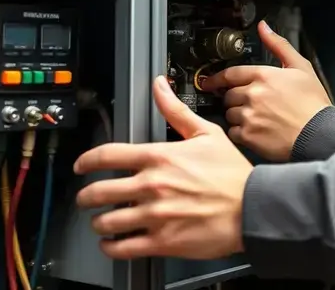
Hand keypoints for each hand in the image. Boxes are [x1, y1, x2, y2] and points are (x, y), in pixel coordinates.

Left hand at [73, 76, 252, 259]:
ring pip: (106, 222)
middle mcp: (151, 185)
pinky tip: (113, 243)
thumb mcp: (206, 133)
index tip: (81, 166)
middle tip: (86, 198)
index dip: (85, 161)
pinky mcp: (162, 242)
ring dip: (99, 223)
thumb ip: (175, 110)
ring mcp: (155, 215)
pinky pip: (122, 248)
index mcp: (159, 157)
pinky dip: (111, 247)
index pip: (107, 156)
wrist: (253, 207)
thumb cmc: (233, 173)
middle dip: (86, 197)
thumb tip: (159, 86)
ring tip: (102, 222)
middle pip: (98, 192)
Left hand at [201, 20, 331, 161]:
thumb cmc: (313, 103)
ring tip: (257, 118)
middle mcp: (253, 94)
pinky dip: (240, 132)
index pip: (230, 73)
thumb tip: (264, 27)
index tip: (210, 82)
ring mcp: (249, 115)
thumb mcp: (301, 67)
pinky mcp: (249, 136)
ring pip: (229, 114)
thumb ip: (278, 45)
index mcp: (264, 75)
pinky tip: (256, 131)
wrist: (320, 133)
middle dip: (234, 98)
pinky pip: (233, 132)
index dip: (217, 78)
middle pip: (228, 95)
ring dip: (237, 115)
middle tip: (248, 103)